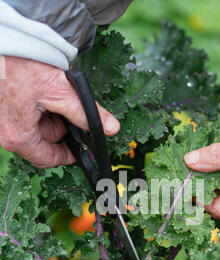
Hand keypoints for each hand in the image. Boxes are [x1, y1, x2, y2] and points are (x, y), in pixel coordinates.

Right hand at [0, 57, 119, 167]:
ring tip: (55, 94)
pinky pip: (26, 117)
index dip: (69, 156)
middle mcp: (7, 133)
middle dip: (61, 129)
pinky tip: (45, 92)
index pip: (47, 159)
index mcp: (19, 136)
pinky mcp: (4, 110)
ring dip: (51, 116)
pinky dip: (40, 108)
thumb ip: (86, 114)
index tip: (83, 149)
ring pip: (36, 129)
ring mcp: (3, 121)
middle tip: (70, 109)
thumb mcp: (60, 91)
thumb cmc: (23, 64)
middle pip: (43, 142)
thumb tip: (110, 128)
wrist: (4, 40)